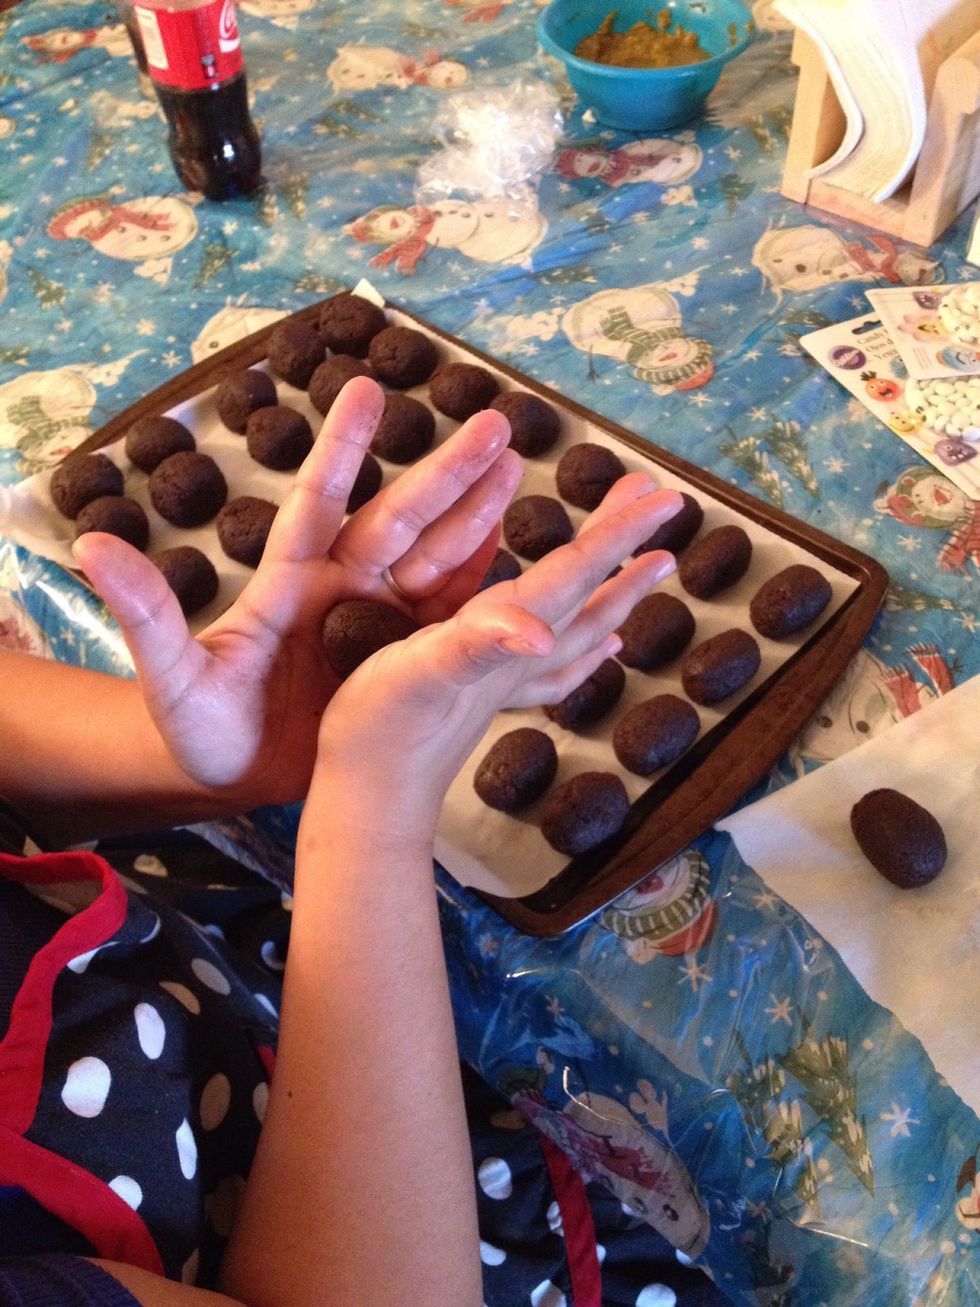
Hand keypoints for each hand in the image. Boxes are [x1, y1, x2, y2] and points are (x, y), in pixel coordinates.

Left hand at [72, 377, 522, 809]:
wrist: (235, 775)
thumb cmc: (198, 726)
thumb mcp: (171, 676)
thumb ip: (146, 614)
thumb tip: (90, 544)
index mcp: (290, 584)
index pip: (319, 505)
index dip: (341, 452)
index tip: (366, 391)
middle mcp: (341, 589)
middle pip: (400, 520)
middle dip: (446, 474)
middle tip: (493, 421)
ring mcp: (378, 621)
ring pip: (436, 558)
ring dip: (475, 512)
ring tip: (515, 463)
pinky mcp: (403, 658)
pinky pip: (452, 615)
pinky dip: (484, 582)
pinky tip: (513, 547)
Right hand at [310, 474, 682, 844]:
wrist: (368, 805)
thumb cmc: (379, 733)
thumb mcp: (416, 675)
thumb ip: (475, 646)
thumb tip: (537, 632)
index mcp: (501, 634)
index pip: (573, 574)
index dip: (618, 532)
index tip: (666, 497)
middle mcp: (515, 656)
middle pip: (586, 593)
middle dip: (625, 545)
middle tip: (664, 503)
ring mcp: (505, 682)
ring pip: (579, 629)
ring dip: (617, 593)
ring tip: (652, 566)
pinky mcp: (485, 700)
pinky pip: (553, 669)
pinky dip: (584, 653)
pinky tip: (598, 647)